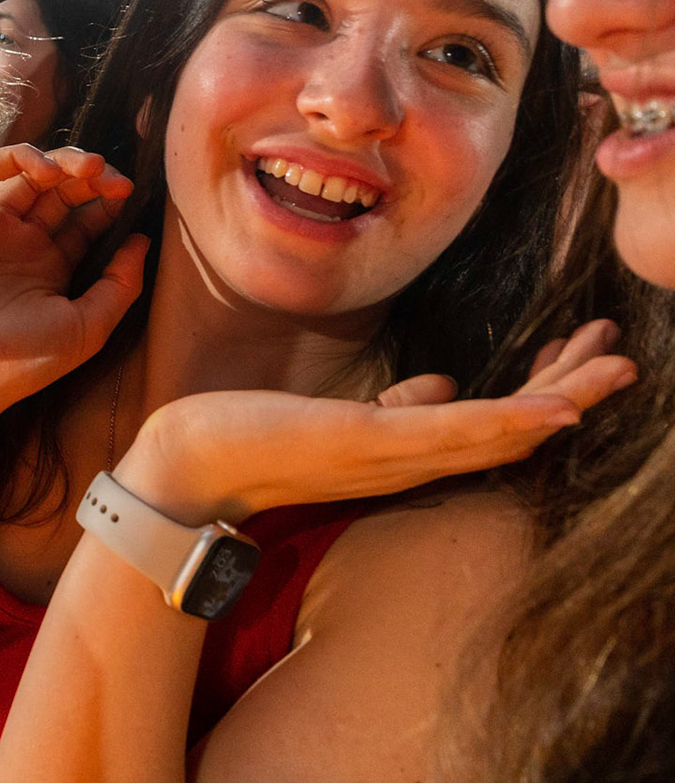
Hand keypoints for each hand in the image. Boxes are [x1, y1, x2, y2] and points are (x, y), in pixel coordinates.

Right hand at [0, 145, 148, 469]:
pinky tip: (45, 171)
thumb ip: (120, 284)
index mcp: (51, 267)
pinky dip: (17, 158)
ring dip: (61, 161)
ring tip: (87, 168)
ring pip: (27, 174)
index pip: (85, 219)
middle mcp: (20, 242)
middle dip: (90, 177)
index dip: (107, 201)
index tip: (129, 194)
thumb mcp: (88, 327)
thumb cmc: (21, 361)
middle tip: (113, 179)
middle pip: (61, 191)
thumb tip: (141, 240)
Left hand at [118, 319, 637, 526]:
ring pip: (499, 430)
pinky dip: (507, 421)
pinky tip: (552, 409)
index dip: (551, 390)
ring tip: (612, 370)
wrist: (191, 462)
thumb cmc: (256, 436)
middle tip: (622, 355)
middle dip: (573, 391)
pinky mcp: (367, 440)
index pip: (496, 421)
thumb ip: (396, 408)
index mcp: (408, 450)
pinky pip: (452, 432)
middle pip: (515, 429)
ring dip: (560, 399)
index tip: (590, 353)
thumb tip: (439, 385)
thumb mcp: (338, 419)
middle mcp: (412, 460)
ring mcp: (394, 454)